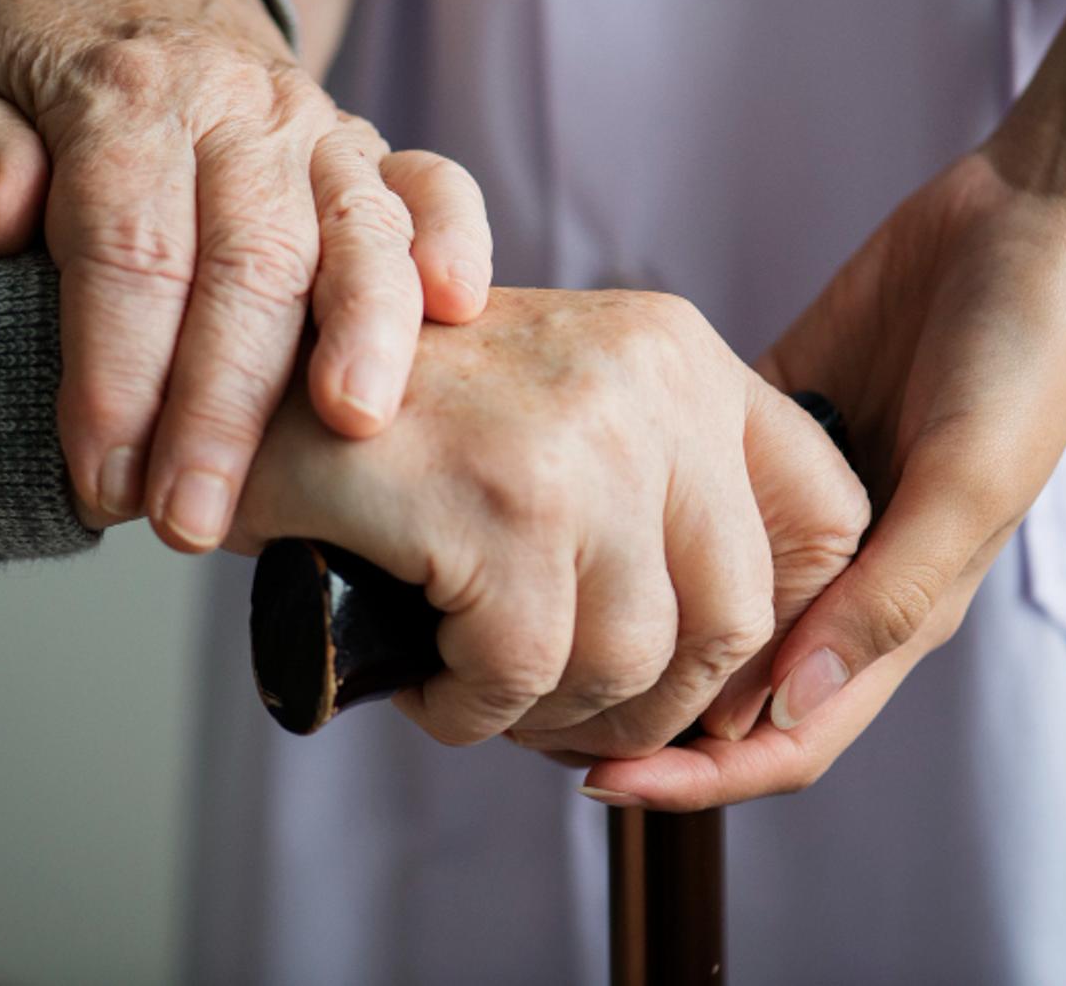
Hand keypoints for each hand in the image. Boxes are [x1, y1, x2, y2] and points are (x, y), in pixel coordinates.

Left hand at [0, 0, 491, 544]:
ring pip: (355, 227)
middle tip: (192, 519)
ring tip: (352, 427)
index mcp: (124, 95)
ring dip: (361, 332)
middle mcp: (234, 105)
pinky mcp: (367, 147)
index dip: (116, 373)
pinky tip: (458, 308)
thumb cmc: (30, 59)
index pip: (128, 249)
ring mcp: (314, 125)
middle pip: (247, 260)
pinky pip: (432, 183)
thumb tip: (5, 216)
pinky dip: (453, 238)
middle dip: (224, 402)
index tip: (101, 480)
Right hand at [229, 288, 869, 755]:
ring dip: (550, 712)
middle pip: (735, 618)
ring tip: (482, 689)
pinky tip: (430, 683)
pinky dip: (472, 712)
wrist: (240, 380)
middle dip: (653, 702)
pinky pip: (521, 676)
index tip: (701, 674)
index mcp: (679, 351)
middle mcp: (649, 380)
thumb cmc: (400, 420)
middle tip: (568, 714)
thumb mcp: (562, 411)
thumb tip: (755, 660)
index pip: (826, 515)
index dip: (780, 626)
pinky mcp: (498, 505)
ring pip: (631, 661)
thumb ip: (665, 488)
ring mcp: (578, 440)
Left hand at [582, 151, 1065, 809]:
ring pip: (703, 595)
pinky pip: (695, 489)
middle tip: (534, 714)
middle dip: (643, 716)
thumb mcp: (968, 481)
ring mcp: (803, 500)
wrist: (1035, 219)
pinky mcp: (773, 424)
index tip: (597, 783)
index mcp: (899, 607)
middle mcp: (845, 571)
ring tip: (538, 624)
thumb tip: (787, 706)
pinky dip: (642, 514)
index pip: (789, 732)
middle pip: (730, 682)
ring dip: (635, 621)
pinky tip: (576, 514)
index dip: (700, 776)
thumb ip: (888, 596)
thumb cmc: (1027, 355)